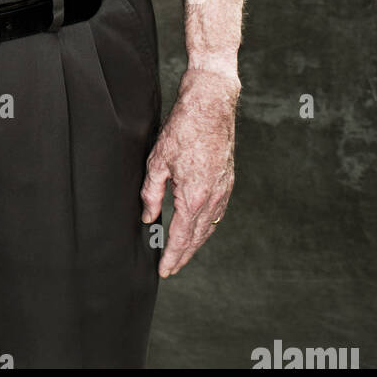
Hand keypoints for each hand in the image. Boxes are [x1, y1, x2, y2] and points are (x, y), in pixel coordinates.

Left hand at [140, 66, 239, 277]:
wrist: (211, 107)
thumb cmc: (184, 129)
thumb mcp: (157, 161)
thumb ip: (151, 192)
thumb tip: (148, 216)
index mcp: (195, 196)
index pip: (181, 236)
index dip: (172, 255)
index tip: (164, 269)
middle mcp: (214, 198)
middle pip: (197, 237)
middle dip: (183, 255)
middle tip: (171, 268)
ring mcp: (224, 191)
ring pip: (209, 226)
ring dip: (195, 242)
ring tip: (181, 252)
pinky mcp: (227, 182)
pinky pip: (216, 213)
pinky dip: (205, 226)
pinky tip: (197, 227)